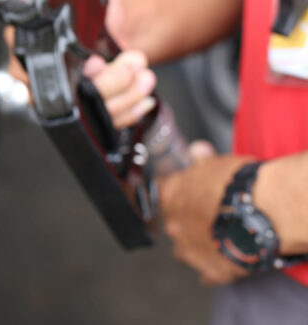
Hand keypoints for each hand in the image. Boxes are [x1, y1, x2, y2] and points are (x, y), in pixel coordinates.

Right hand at [4, 0, 155, 127]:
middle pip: (61, 95)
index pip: (24, 65)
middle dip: (103, 84)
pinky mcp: (89, 105)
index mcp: (31, 42)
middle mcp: (44, 70)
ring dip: (120, 96)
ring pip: (85, 111)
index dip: (53, 67)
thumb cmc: (100, 5)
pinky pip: (101, 122)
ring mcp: (68, 91)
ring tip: (141, 72)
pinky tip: (142, 93)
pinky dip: (127, 110)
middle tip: (129, 62)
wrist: (129, 23)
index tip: (87, 60)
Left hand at [159, 141, 254, 285]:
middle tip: (210, 214)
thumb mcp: (216, 162)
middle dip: (188, 219)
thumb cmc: (239, 183)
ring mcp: (188, 250)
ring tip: (220, 237)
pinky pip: (207, 272)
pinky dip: (215, 266)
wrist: (264, 212)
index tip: (185, 192)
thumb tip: (196, 150)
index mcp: (169, 195)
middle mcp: (172, 224)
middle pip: (173, 222)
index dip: (176, 191)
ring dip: (197, 244)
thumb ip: (200, 159)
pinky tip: (228, 257)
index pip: (159, 191)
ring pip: (185, 249)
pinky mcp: (209, 270)